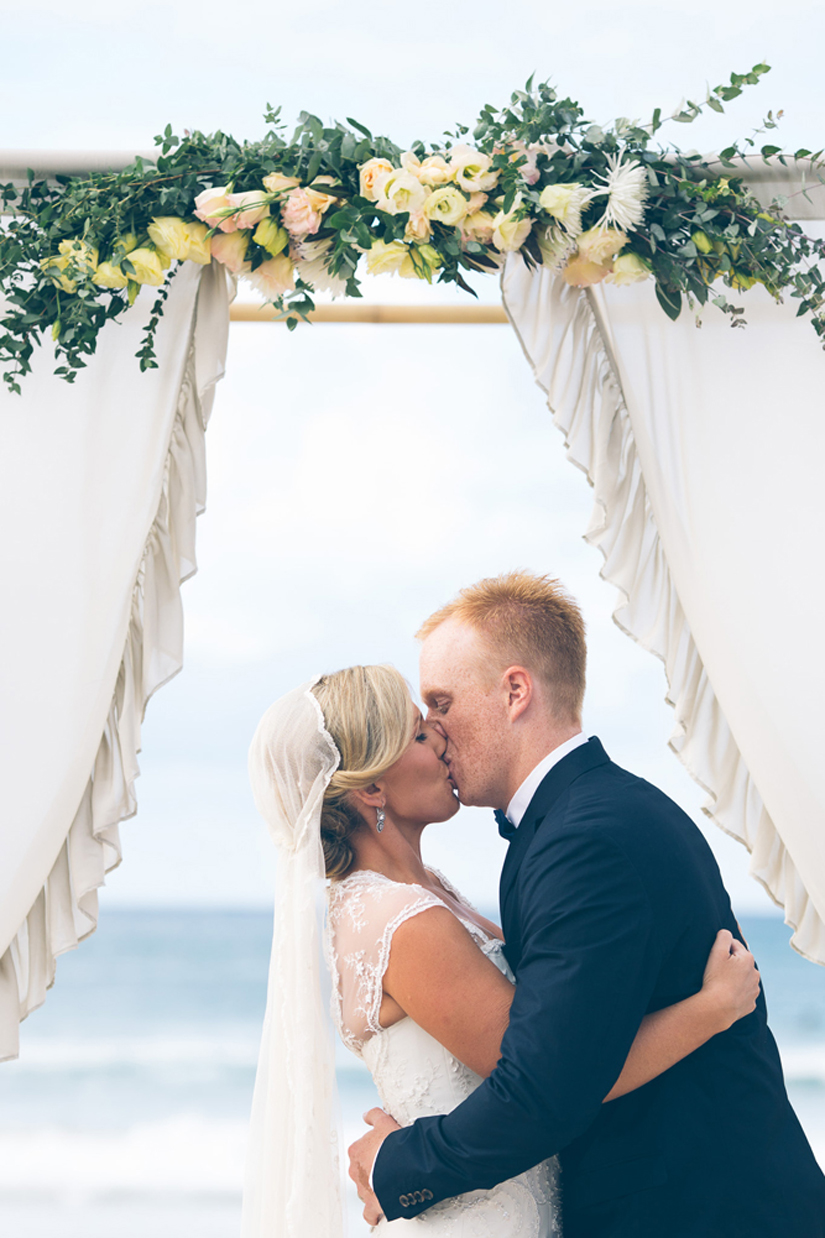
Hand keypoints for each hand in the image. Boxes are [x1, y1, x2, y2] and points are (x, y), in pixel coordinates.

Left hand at [348, 1107, 400, 1225]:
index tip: (385, 1153)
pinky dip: (374, 1213)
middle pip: (363, 1172)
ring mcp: (363, 1189)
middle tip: (389, 1169)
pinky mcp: (372, 1205)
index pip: (361, 1153)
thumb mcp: (384, 1122)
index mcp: (356, 1151)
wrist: (403, 1165)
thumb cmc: (394, 1142)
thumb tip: (366, 1115)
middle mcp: (355, 1171)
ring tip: (391, 1186)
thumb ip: (374, 1116)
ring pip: (366, 1190)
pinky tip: (381, 1211)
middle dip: (373, 1172)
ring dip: (375, 1189)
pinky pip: (369, 1213)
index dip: (375, 1153)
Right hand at [701, 929, 760, 1030]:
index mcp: (748, 958)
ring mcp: (754, 990)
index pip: (733, 945)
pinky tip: (726, 994)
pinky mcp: (751, 1003)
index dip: (722, 950)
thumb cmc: (715, 979)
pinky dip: (736, 992)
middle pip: (739, 961)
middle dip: (730, 964)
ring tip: (721, 984)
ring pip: (743, 977)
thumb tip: (727, 933)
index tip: (715, 960)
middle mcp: (755, 973)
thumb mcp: (717, 952)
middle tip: (717, 971)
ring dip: (734, 977)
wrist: (717, 1008)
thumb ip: (723, 936)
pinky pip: (743, 993)